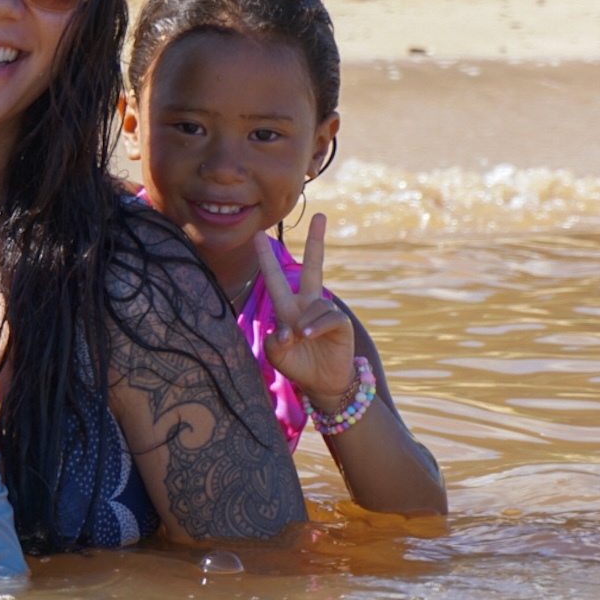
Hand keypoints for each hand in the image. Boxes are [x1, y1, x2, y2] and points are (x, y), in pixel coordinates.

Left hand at [260, 213, 355, 407]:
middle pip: (313, 267)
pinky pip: (328, 318)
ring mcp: (324, 312)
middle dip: (316, 241)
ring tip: (299, 339)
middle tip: (321, 215)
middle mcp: (307, 304)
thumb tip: (290, 330)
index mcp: (288, 308)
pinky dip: (316, 327)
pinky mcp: (341, 323)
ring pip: (314, 306)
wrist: (322, 384)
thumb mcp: (276, 355)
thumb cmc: (297, 365)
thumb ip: (275, 341)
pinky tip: (308, 337)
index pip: (275, 278)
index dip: (266, 258)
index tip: (258, 234)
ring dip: (304, 324)